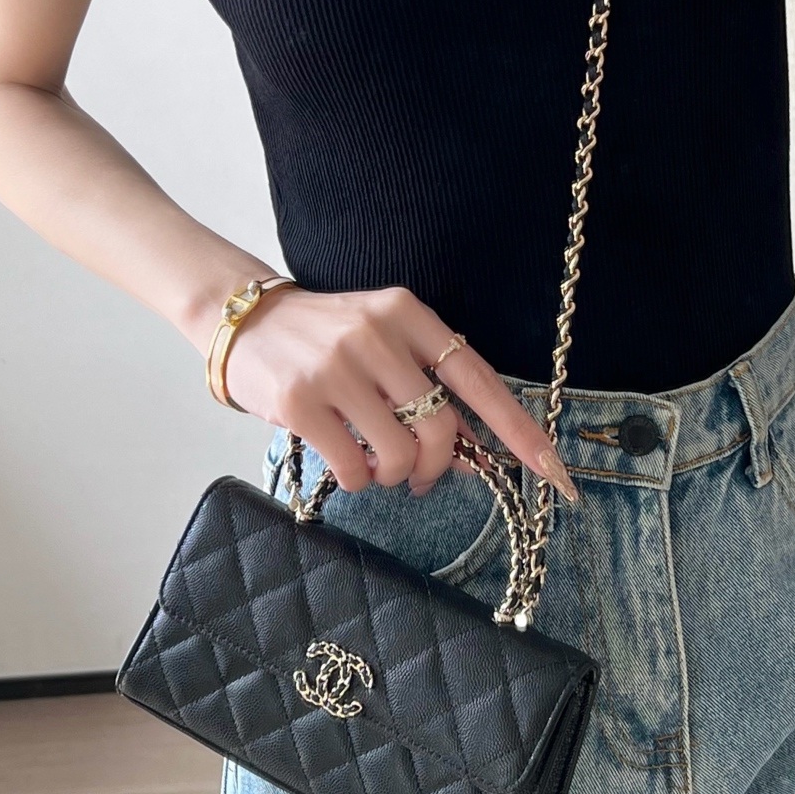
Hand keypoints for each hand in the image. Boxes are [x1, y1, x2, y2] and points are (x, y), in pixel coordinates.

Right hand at [220, 283, 578, 500]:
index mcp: (408, 314)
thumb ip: (427, 387)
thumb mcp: (384, 342)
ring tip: (375, 464)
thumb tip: (474, 456)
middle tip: (420, 476)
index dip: (516, 428)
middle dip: (437, 466)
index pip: (476, 378)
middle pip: (440, 428)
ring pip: (398, 454)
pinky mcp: (299, 402)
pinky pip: (352, 468)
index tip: (550, 469)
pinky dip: (356, 479)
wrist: (244, 319)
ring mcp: (336, 367)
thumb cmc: (326, 339)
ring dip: (393, 475)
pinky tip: (344, 461)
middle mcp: (376, 334)